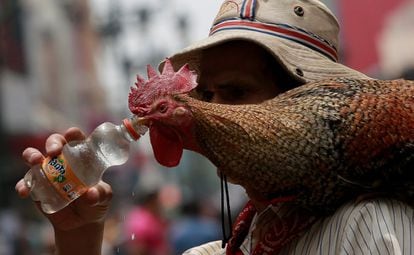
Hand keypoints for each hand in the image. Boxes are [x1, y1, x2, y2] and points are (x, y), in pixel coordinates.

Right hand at [15, 127, 111, 253]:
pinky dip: (23, 185)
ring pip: (34, 156)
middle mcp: (63, 160)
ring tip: (36, 161)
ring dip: (32, 156)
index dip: (73, 134)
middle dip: (53, 143)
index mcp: (81, 156)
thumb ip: (99, 194)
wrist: (82, 221)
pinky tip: (24, 191)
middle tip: (54, 151)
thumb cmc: (96, 201)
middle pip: (54, 142)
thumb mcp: (103, 197)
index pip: (76, 139)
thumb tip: (91, 194)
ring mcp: (48, 172)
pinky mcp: (37, 187)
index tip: (72, 134)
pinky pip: (26, 183)